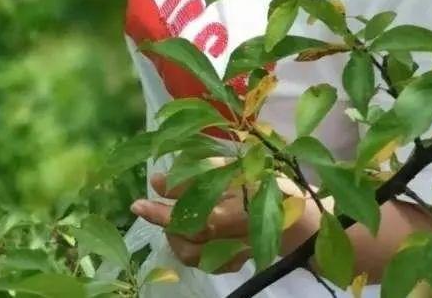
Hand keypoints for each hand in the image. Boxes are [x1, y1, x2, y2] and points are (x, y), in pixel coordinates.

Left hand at [130, 158, 253, 274]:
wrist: (291, 213)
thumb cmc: (260, 181)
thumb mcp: (229, 169)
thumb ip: (194, 174)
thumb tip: (157, 181)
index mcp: (229, 208)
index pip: (188, 209)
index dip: (162, 205)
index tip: (140, 198)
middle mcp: (228, 236)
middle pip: (186, 233)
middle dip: (161, 219)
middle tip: (144, 206)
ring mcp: (231, 253)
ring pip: (190, 254)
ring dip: (173, 236)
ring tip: (168, 219)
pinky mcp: (233, 263)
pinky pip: (201, 261)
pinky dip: (188, 249)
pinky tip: (186, 234)